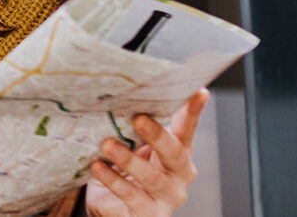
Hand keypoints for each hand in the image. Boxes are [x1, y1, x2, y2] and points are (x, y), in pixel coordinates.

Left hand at [84, 89, 207, 216]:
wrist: (115, 209)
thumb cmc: (127, 173)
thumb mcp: (134, 149)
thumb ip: (135, 132)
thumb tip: (119, 99)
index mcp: (179, 153)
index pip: (188, 129)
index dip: (194, 111)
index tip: (199, 92)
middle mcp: (179, 175)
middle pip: (174, 153)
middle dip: (157, 135)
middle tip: (139, 119)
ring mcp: (167, 197)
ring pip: (152, 177)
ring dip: (128, 159)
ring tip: (107, 145)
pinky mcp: (150, 214)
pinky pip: (131, 196)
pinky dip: (113, 180)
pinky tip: (97, 167)